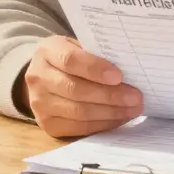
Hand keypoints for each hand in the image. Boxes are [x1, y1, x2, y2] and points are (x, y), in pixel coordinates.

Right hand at [21, 36, 143, 137]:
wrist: (44, 75)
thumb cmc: (70, 57)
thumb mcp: (78, 46)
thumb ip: (97, 54)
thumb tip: (130, 69)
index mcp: (47, 51)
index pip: (70, 60)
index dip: (95, 69)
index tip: (119, 76)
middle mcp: (38, 77)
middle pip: (76, 90)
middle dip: (110, 95)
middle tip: (135, 97)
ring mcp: (39, 103)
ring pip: (78, 112)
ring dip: (110, 112)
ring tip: (132, 109)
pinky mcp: (47, 124)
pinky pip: (78, 127)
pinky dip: (102, 124)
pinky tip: (119, 118)